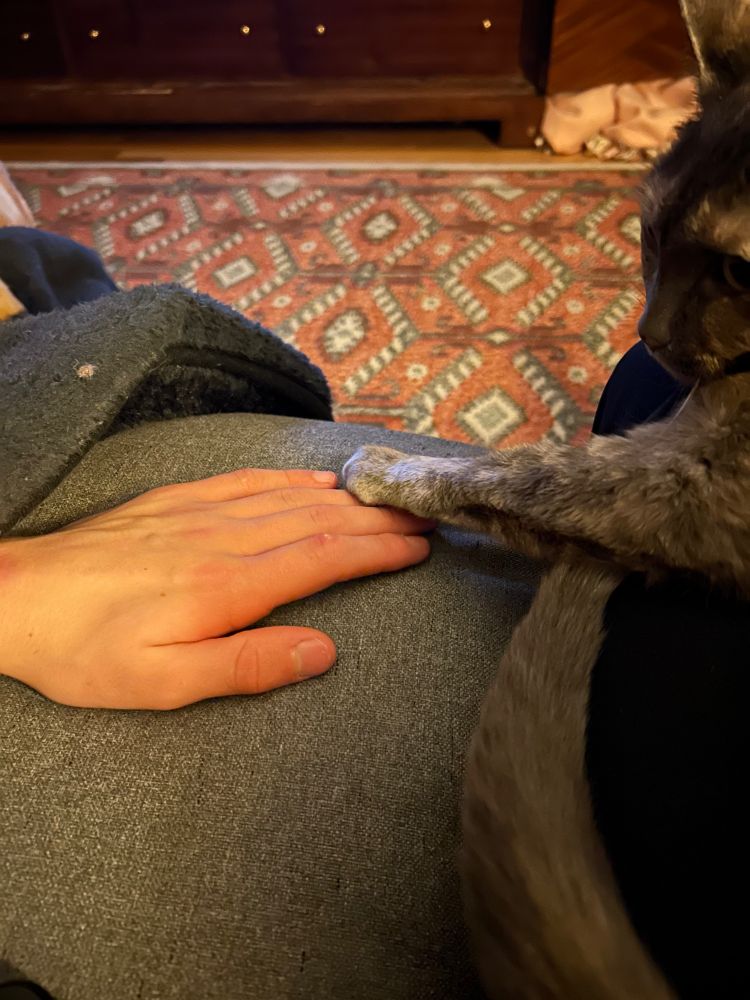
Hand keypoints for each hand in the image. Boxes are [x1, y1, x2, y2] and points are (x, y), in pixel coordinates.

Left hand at [0, 467, 431, 709]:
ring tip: (387, 498)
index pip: (322, 558)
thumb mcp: (163, 683)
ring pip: (289, 497)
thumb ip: (246, 665)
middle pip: (317, 520)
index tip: (418, 546)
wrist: (14, 597)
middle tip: (423, 516)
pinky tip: (313, 480)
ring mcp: (197, 512)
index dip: (376, 550)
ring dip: (345, 498)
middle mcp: (221, 539)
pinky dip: (289, 479)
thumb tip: (322, 651)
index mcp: (226, 586)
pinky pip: (246, 481)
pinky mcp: (174, 502)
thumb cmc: (85, 652)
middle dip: (376, 519)